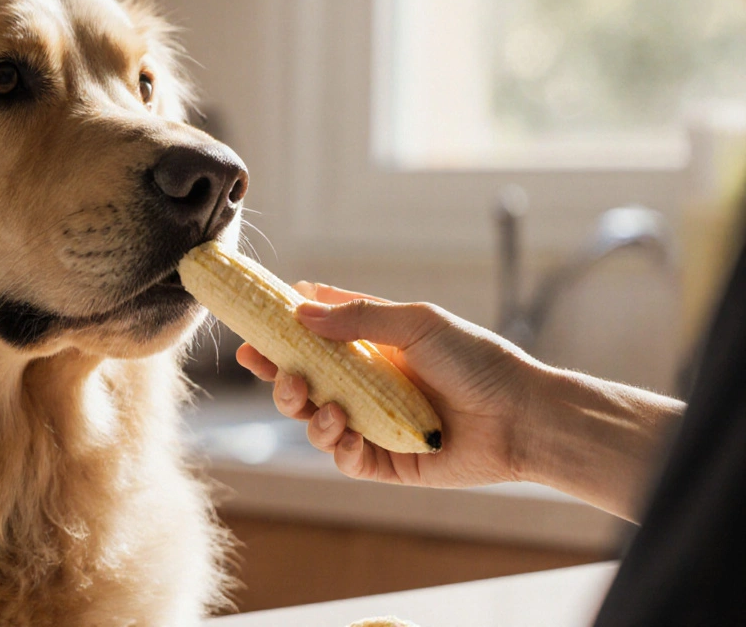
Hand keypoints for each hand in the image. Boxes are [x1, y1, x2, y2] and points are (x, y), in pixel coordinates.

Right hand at [236, 283, 541, 489]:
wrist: (520, 417)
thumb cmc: (477, 362)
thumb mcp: (417, 323)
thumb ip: (357, 317)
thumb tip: (300, 311)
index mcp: (371, 347)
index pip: (313, 338)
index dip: (279, 335)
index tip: (252, 333)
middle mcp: (366, 385)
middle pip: (304, 382)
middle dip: (282, 379)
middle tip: (282, 375)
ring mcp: (372, 423)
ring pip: (315, 422)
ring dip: (308, 415)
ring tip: (327, 411)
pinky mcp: (384, 461)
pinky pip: (345, 458)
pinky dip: (338, 448)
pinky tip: (349, 436)